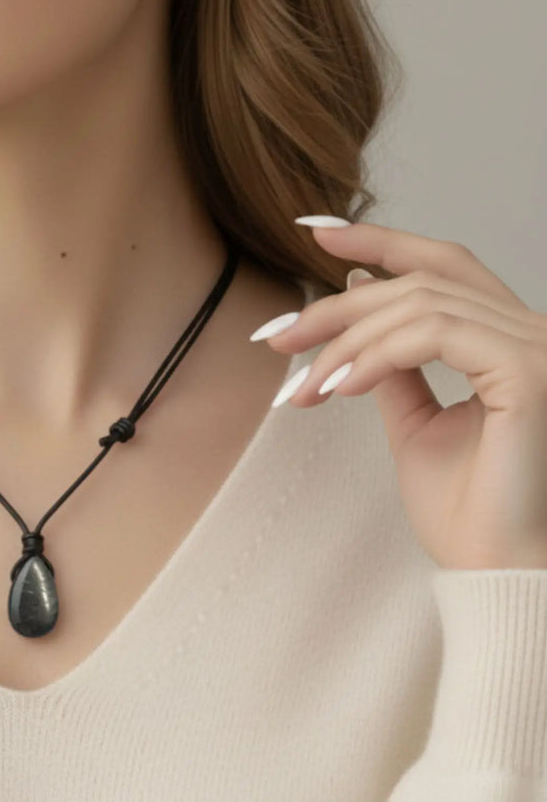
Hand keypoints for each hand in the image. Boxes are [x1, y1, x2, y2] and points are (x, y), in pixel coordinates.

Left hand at [259, 218, 546, 569]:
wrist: (492, 568)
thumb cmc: (463, 507)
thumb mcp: (413, 421)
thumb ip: (392, 362)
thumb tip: (356, 295)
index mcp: (505, 338)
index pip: (442, 265)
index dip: (380, 239)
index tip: (316, 233)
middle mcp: (529, 332)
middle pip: (420, 281)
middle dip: (337, 307)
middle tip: (279, 339)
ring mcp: (535, 348)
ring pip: (420, 305)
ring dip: (347, 341)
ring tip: (307, 384)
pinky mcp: (529, 373)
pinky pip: (435, 335)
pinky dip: (377, 355)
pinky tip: (340, 388)